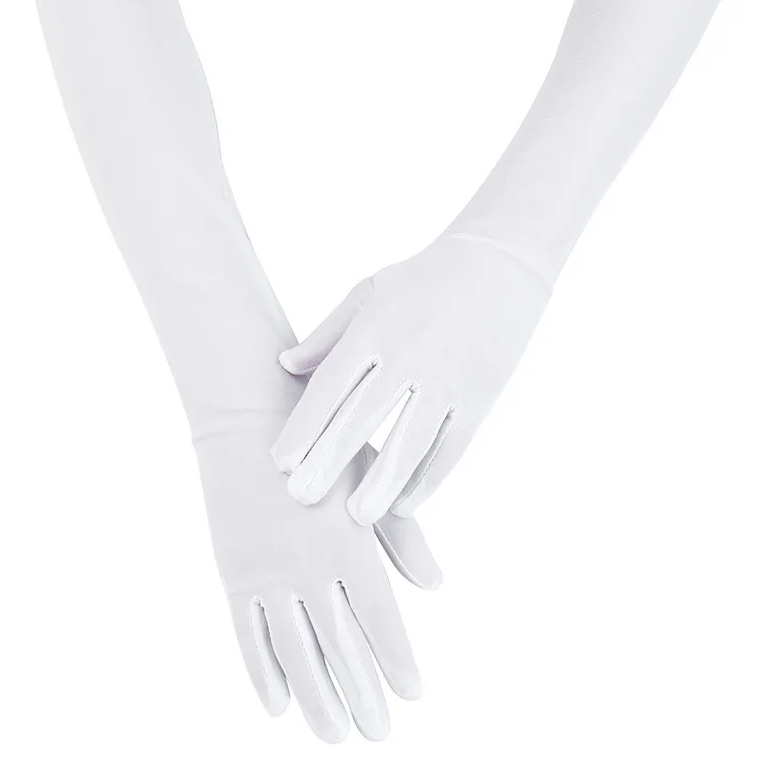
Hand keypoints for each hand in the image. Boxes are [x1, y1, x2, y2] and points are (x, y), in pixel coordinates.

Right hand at [200, 413, 439, 743]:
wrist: (248, 415)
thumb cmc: (323, 444)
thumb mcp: (369, 481)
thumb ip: (403, 537)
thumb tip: (436, 584)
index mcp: (348, 543)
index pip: (379, 618)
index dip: (397, 660)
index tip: (414, 694)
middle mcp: (309, 566)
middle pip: (340, 646)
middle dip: (362, 694)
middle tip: (379, 733)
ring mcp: (268, 574)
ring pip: (295, 653)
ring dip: (315, 698)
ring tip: (334, 737)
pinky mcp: (234, 574)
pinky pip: (249, 636)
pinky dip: (263, 673)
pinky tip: (278, 706)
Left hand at [271, 234, 549, 523]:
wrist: (500, 264)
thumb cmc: (424, 279)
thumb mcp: (369, 292)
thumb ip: (328, 335)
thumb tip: (285, 365)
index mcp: (375, 328)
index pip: (330, 386)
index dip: (305, 426)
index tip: (281, 462)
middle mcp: (409, 355)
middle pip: (362, 418)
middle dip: (330, 461)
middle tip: (302, 499)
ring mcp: (448, 378)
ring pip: (410, 441)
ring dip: (381, 482)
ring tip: (356, 517)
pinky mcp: (480, 396)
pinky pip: (451, 446)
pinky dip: (429, 478)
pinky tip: (404, 504)